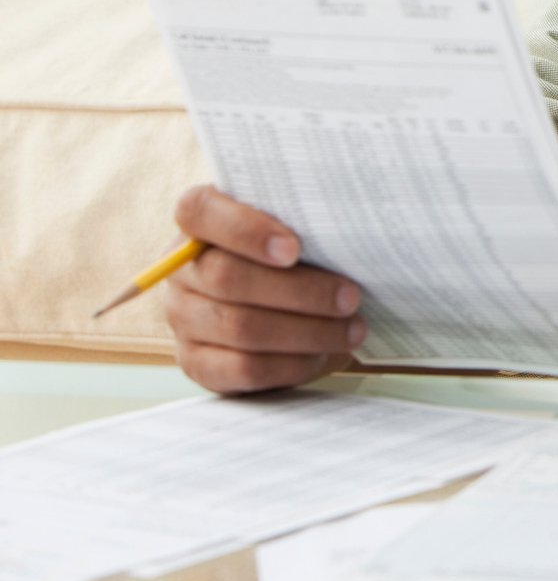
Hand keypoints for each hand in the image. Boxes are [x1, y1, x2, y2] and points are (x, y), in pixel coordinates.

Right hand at [164, 184, 363, 394]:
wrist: (288, 307)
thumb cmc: (299, 255)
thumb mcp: (298, 228)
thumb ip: (304, 220)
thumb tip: (346, 224)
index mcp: (199, 223)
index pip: (198, 211)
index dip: (244, 229)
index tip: (294, 249)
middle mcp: (182, 270)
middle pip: (227, 277)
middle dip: (299, 291)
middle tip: (350, 297)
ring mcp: (184, 319)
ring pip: (240, 327)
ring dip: (306, 331)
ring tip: (352, 329)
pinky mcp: (197, 362)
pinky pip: (243, 368)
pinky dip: (290, 364)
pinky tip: (321, 355)